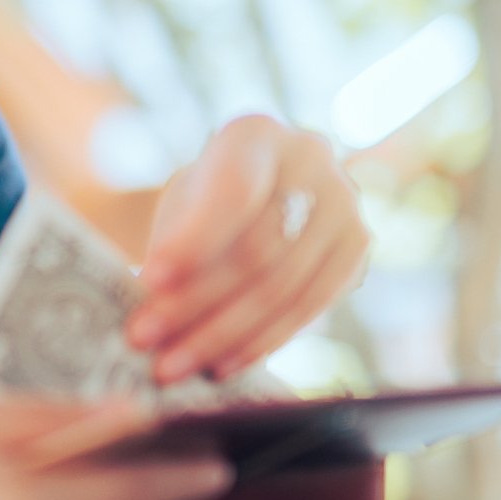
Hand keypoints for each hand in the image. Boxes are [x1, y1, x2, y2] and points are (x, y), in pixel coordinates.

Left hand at [124, 115, 369, 384]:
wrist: (258, 200)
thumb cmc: (204, 205)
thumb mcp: (179, 207)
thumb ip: (171, 248)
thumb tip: (148, 315)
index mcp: (255, 134)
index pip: (231, 192)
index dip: (193, 240)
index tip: (149, 282)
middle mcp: (310, 159)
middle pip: (257, 248)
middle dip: (195, 302)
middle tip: (144, 339)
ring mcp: (344, 204)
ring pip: (284, 286)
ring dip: (223, 334)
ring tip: (173, 365)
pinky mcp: (356, 250)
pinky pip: (309, 308)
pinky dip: (261, 342)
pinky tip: (220, 365)